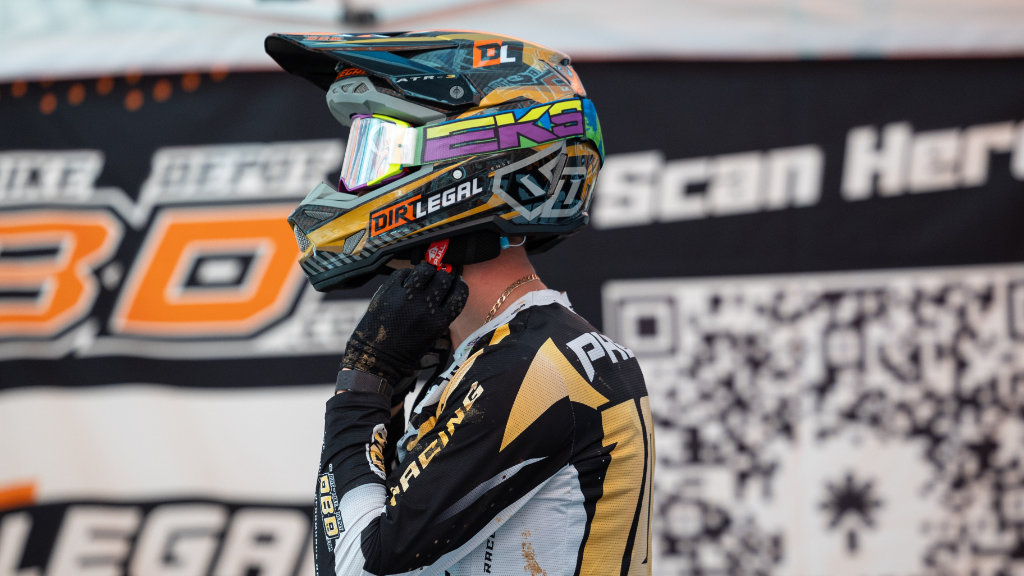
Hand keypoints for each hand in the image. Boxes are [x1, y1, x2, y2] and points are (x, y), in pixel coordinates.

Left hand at [341, 262, 467, 386]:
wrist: (377, 360)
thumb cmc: (405, 354)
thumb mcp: (432, 339)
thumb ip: (442, 316)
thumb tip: (448, 293)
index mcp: (439, 322)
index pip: (459, 293)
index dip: (460, 285)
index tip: (456, 283)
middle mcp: (424, 308)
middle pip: (443, 279)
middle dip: (443, 277)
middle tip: (438, 280)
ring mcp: (406, 298)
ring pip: (424, 270)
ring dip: (427, 271)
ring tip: (423, 277)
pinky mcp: (388, 292)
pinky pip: (403, 273)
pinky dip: (407, 275)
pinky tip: (407, 282)